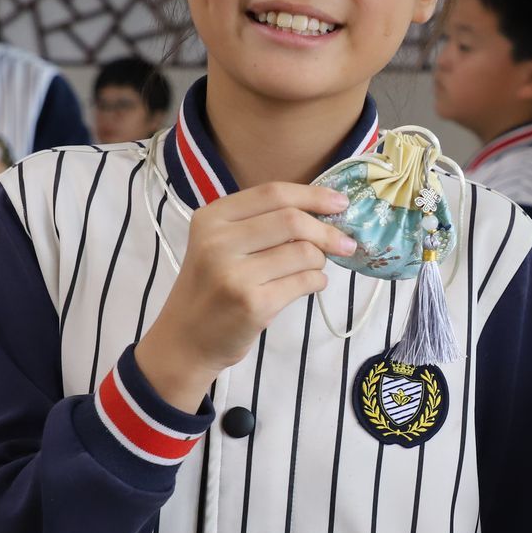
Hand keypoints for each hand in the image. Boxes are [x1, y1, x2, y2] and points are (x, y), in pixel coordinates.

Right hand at [133, 182, 355, 411]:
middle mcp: (218, 242)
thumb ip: (261, 223)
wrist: (185, 339)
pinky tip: (309, 285)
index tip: (341, 202)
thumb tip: (326, 210)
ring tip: (313, 268)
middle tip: (345, 243)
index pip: (273, 194)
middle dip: (328, 230)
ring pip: (304, 252)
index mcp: (211, 218)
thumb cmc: (212, 288)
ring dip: (321, 260)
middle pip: (292, 220)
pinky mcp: (253, 304)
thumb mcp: (220, 244)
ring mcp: (234, 274)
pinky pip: (304, 282)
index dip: (313, 195)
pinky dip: (317, 281)